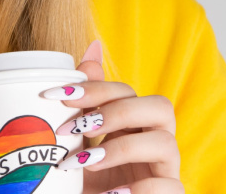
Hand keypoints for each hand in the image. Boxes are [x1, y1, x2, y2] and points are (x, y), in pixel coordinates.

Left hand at [41, 41, 183, 193]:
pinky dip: (141, 187)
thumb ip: (85, 104)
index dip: (95, 88)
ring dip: (123, 148)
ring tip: (86, 163)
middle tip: (76, 129)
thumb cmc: (84, 183)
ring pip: (167, 144)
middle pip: (161, 107)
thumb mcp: (78, 143)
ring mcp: (165, 172)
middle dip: (118, 111)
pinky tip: (111, 192)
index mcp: (134, 125)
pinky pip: (170, 187)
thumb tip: (92, 47)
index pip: (128, 92)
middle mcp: (155, 143)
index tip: (55, 96)